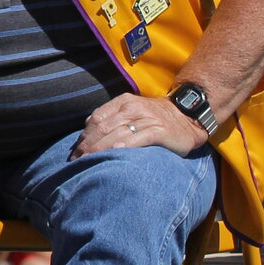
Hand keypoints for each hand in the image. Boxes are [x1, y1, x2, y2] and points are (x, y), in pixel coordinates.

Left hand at [73, 93, 209, 157]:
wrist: (188, 118)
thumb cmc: (155, 119)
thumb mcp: (132, 111)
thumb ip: (111, 117)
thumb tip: (87, 129)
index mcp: (123, 102)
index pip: (97, 118)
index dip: (84, 135)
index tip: (75, 151)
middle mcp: (133, 108)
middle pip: (104, 127)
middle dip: (88, 145)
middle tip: (76, 160)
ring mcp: (147, 118)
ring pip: (117, 133)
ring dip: (100, 148)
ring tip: (88, 161)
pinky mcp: (160, 131)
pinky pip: (139, 138)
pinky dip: (125, 146)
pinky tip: (114, 153)